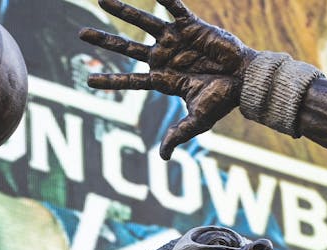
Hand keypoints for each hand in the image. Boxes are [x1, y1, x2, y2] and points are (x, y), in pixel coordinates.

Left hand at [79, 0, 253, 158]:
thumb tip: (163, 157)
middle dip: (105, 41)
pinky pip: (173, 5)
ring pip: (143, 22)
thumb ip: (178, 135)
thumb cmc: (222, 101)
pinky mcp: (191, 25)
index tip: (88, 81)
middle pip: (127, 48)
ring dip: (122, 10)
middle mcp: (165, 57)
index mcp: (164, 80)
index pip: (131, 82)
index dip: (110, 81)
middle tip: (81, 34)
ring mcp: (176, 40)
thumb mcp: (197, 121)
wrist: (244, 80)